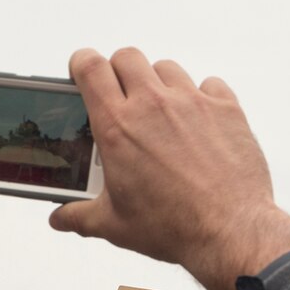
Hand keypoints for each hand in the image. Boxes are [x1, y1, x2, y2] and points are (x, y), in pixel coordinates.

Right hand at [49, 47, 289, 289]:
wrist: (229, 232)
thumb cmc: (172, 227)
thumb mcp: (114, 225)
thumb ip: (80, 215)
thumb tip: (60, 218)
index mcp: (117, 126)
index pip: (90, 67)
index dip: (82, 63)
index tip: (83, 73)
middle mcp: (152, 104)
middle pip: (127, 57)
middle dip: (119, 71)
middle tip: (122, 97)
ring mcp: (192, 102)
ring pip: (166, 68)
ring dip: (159, 84)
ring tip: (162, 114)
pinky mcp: (226, 109)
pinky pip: (209, 84)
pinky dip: (202, 97)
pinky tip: (200, 122)